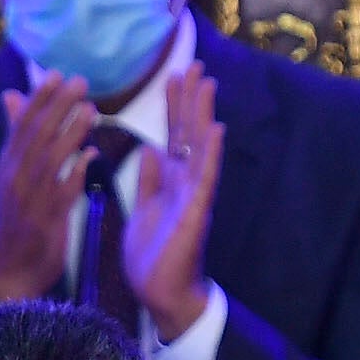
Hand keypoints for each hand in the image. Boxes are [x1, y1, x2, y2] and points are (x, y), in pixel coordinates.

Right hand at [0, 70, 99, 303]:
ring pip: (50, 162)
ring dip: (70, 134)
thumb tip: (11, 95)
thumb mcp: (12, 174)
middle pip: (36, 137)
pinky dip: (76, 174)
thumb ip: (17, 136)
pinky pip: (61, 195)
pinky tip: (92, 157)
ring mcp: (29, 201)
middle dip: (57, 108)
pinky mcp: (45, 223)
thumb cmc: (17, 216)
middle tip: (79, 81)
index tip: (57, 74)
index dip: (39, 99)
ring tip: (90, 110)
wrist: (9, 269)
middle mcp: (15, 179)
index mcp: (7, 165)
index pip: (22, 125)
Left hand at [124, 68, 224, 340]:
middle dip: (189, 100)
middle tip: (194, 65)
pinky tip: (215, 129)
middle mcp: (186, 183)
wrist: (161, 294)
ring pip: (199, 148)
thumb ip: (149, 180)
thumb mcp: (144, 210)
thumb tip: (150, 150)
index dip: (174, 107)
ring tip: (205, 82)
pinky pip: (205, 179)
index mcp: (171, 182)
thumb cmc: (154, 258)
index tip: (175, 76)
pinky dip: (210, 153)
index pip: (173, 137)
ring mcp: (194, 196)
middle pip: (188, 134)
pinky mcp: (196, 213)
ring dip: (202, 114)